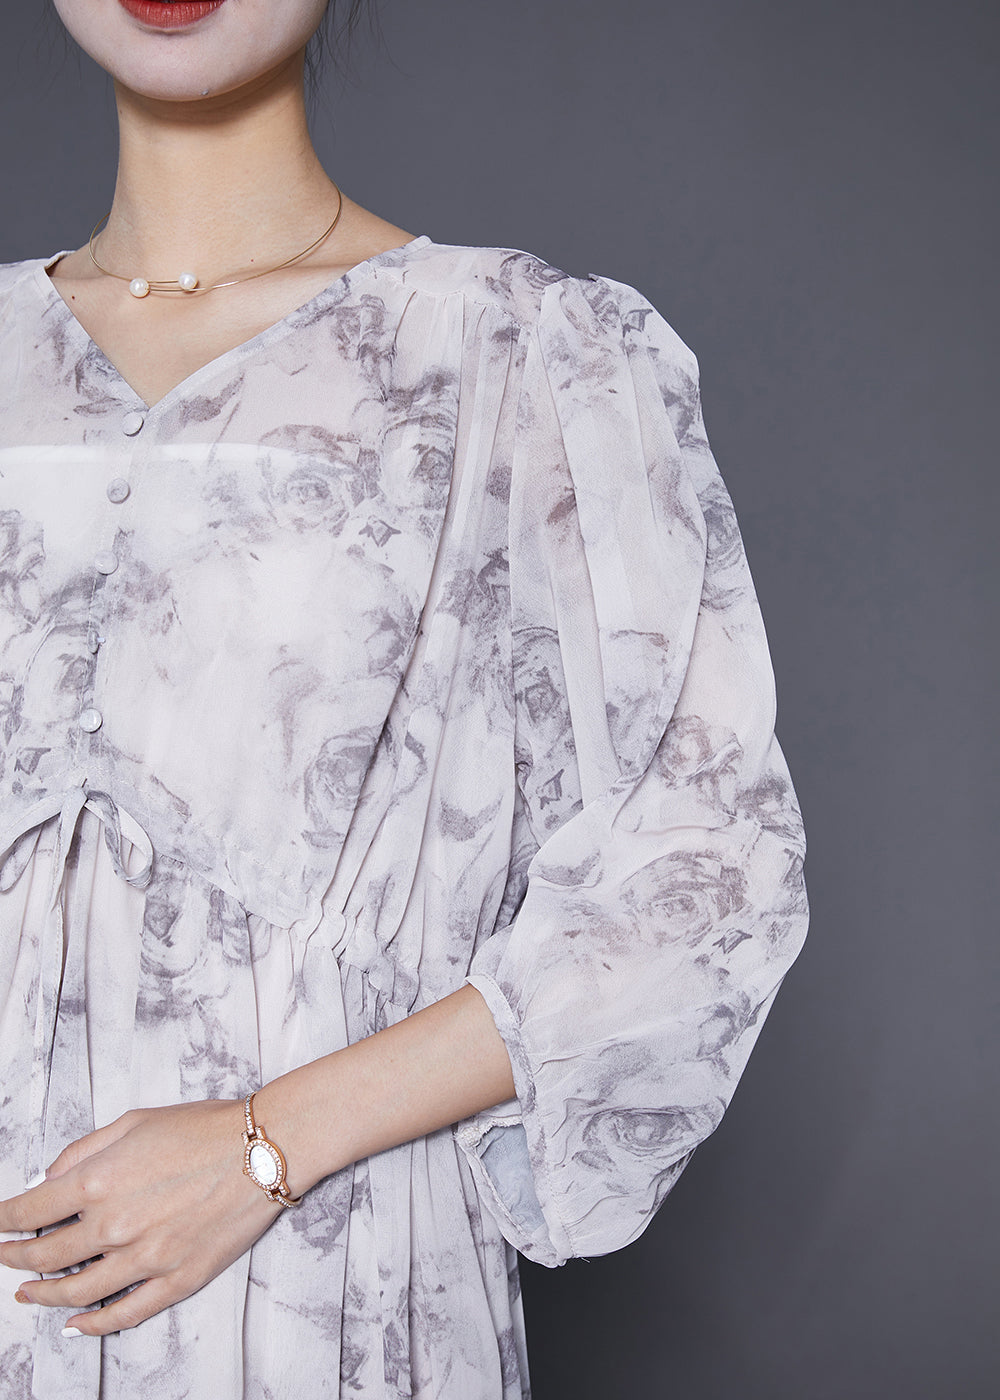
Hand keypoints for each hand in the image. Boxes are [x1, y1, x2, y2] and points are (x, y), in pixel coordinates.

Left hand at [0, 1100, 282, 1335]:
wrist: (264, 1150)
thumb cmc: (204, 1128)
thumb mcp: (135, 1121)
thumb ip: (85, 1150)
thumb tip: (50, 1178)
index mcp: (97, 1182)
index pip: (29, 1212)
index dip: (3, 1221)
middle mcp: (113, 1226)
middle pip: (46, 1255)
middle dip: (16, 1258)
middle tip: (4, 1257)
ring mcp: (144, 1259)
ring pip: (76, 1293)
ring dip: (44, 1296)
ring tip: (28, 1295)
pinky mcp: (175, 1280)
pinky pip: (123, 1314)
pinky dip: (92, 1325)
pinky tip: (76, 1325)